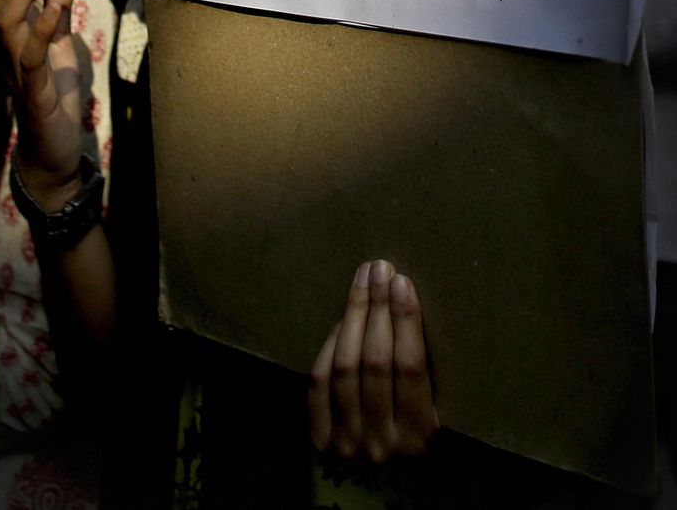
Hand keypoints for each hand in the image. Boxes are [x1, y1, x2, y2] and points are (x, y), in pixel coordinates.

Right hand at [0, 0, 82, 208]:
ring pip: (7, 16)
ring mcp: (17, 67)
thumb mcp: (60, 42)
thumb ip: (56, 8)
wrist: (53, 152)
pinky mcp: (33, 91)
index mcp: (16, 31)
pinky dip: (40, 28)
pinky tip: (54, 6)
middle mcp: (9, 45)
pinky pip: (31, 55)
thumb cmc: (54, 96)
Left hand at [308, 260, 437, 462]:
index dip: (405, 320)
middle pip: (376, 361)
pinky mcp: (321, 438)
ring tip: (362, 281)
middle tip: (379, 269)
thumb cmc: (412, 425)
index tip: (402, 282)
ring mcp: (349, 443)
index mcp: (422, 435)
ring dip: (354, 315)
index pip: (411, 367)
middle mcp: (384, 444)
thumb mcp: (433, 407)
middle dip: (378, 308)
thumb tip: (403, 294)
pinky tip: (342, 317)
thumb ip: (421, 367)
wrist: (379, 484)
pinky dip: (330, 345)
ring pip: (346, 365)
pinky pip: (320, 380)